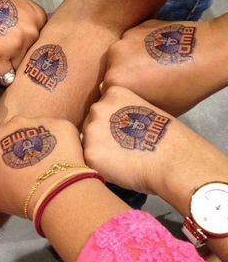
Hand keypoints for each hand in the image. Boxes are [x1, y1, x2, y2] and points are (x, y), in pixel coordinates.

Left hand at [0, 0, 46, 77]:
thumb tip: (5, 76)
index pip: (9, 76)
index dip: (1, 70)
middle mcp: (18, 42)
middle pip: (22, 63)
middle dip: (12, 58)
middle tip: (0, 46)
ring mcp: (29, 27)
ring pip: (32, 48)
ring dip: (23, 43)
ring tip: (7, 33)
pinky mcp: (36, 13)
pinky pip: (40, 29)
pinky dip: (31, 27)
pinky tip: (17, 22)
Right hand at [0, 116, 85, 217]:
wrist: (55, 192)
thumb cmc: (21, 196)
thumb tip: (4, 179)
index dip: (4, 156)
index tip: (12, 168)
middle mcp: (14, 124)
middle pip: (17, 131)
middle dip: (23, 143)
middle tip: (32, 164)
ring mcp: (40, 121)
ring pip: (40, 129)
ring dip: (42, 141)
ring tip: (51, 162)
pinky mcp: (62, 124)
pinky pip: (61, 132)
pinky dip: (63, 142)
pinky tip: (66, 158)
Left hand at [83, 86, 227, 198]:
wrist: (175, 160)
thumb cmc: (168, 137)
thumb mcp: (143, 111)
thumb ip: (123, 113)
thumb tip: (112, 126)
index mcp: (114, 92)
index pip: (102, 109)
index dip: (111, 124)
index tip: (125, 133)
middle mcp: (98, 107)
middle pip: (91, 124)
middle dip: (101, 136)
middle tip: (122, 149)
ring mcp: (91, 130)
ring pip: (87, 143)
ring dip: (99, 151)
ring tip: (122, 159)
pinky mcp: (90, 153)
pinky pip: (89, 161)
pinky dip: (100, 167)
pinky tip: (118, 169)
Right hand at [102, 17, 227, 115]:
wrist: (209, 53)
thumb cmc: (183, 89)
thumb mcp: (154, 109)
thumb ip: (130, 105)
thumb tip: (123, 103)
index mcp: (113, 80)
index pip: (105, 93)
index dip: (118, 97)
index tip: (131, 97)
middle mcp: (112, 57)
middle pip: (109, 72)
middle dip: (121, 78)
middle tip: (141, 82)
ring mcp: (125, 38)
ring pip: (119, 55)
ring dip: (128, 61)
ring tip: (150, 66)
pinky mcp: (138, 25)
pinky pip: (132, 41)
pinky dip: (140, 48)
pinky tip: (156, 53)